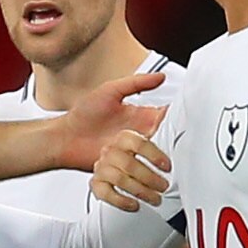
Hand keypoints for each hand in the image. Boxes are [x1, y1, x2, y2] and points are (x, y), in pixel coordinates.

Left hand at [53, 70, 167, 170]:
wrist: (64, 138)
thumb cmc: (83, 114)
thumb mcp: (110, 91)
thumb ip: (136, 83)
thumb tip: (161, 77)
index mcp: (140, 116)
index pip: (165, 115)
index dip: (176, 116)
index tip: (183, 116)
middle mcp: (139, 134)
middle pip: (165, 137)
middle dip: (171, 138)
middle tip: (174, 138)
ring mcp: (133, 152)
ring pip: (156, 155)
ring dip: (159, 155)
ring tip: (160, 154)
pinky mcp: (125, 167)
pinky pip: (141, 170)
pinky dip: (145, 169)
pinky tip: (146, 166)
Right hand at [93, 124, 171, 212]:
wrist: (91, 151)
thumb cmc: (131, 150)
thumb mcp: (144, 136)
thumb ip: (157, 124)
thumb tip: (171, 112)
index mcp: (123, 137)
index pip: (138, 143)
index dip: (154, 155)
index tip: (167, 167)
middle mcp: (110, 151)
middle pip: (129, 164)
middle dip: (149, 178)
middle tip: (164, 187)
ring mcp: (101, 167)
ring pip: (119, 179)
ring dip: (140, 191)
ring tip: (155, 199)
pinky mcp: (96, 183)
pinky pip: (105, 193)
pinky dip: (120, 200)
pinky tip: (134, 205)